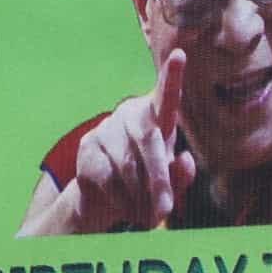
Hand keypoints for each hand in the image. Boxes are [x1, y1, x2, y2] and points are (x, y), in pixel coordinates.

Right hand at [28, 68, 194, 236]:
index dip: (171, 77)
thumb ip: (180, 175)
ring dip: (140, 199)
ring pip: (127, 166)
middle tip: (165, 212)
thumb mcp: (168, 181)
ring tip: (148, 217)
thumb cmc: (147, 181)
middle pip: (148, 141)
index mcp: (157, 118)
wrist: (104, 197)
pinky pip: (108, 178)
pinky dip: (121, 201)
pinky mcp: (87, 147)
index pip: (167, 97)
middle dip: (158, 179)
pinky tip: (127, 209)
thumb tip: (183, 162)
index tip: (179, 55)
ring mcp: (106, 129)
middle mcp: (130, 115)